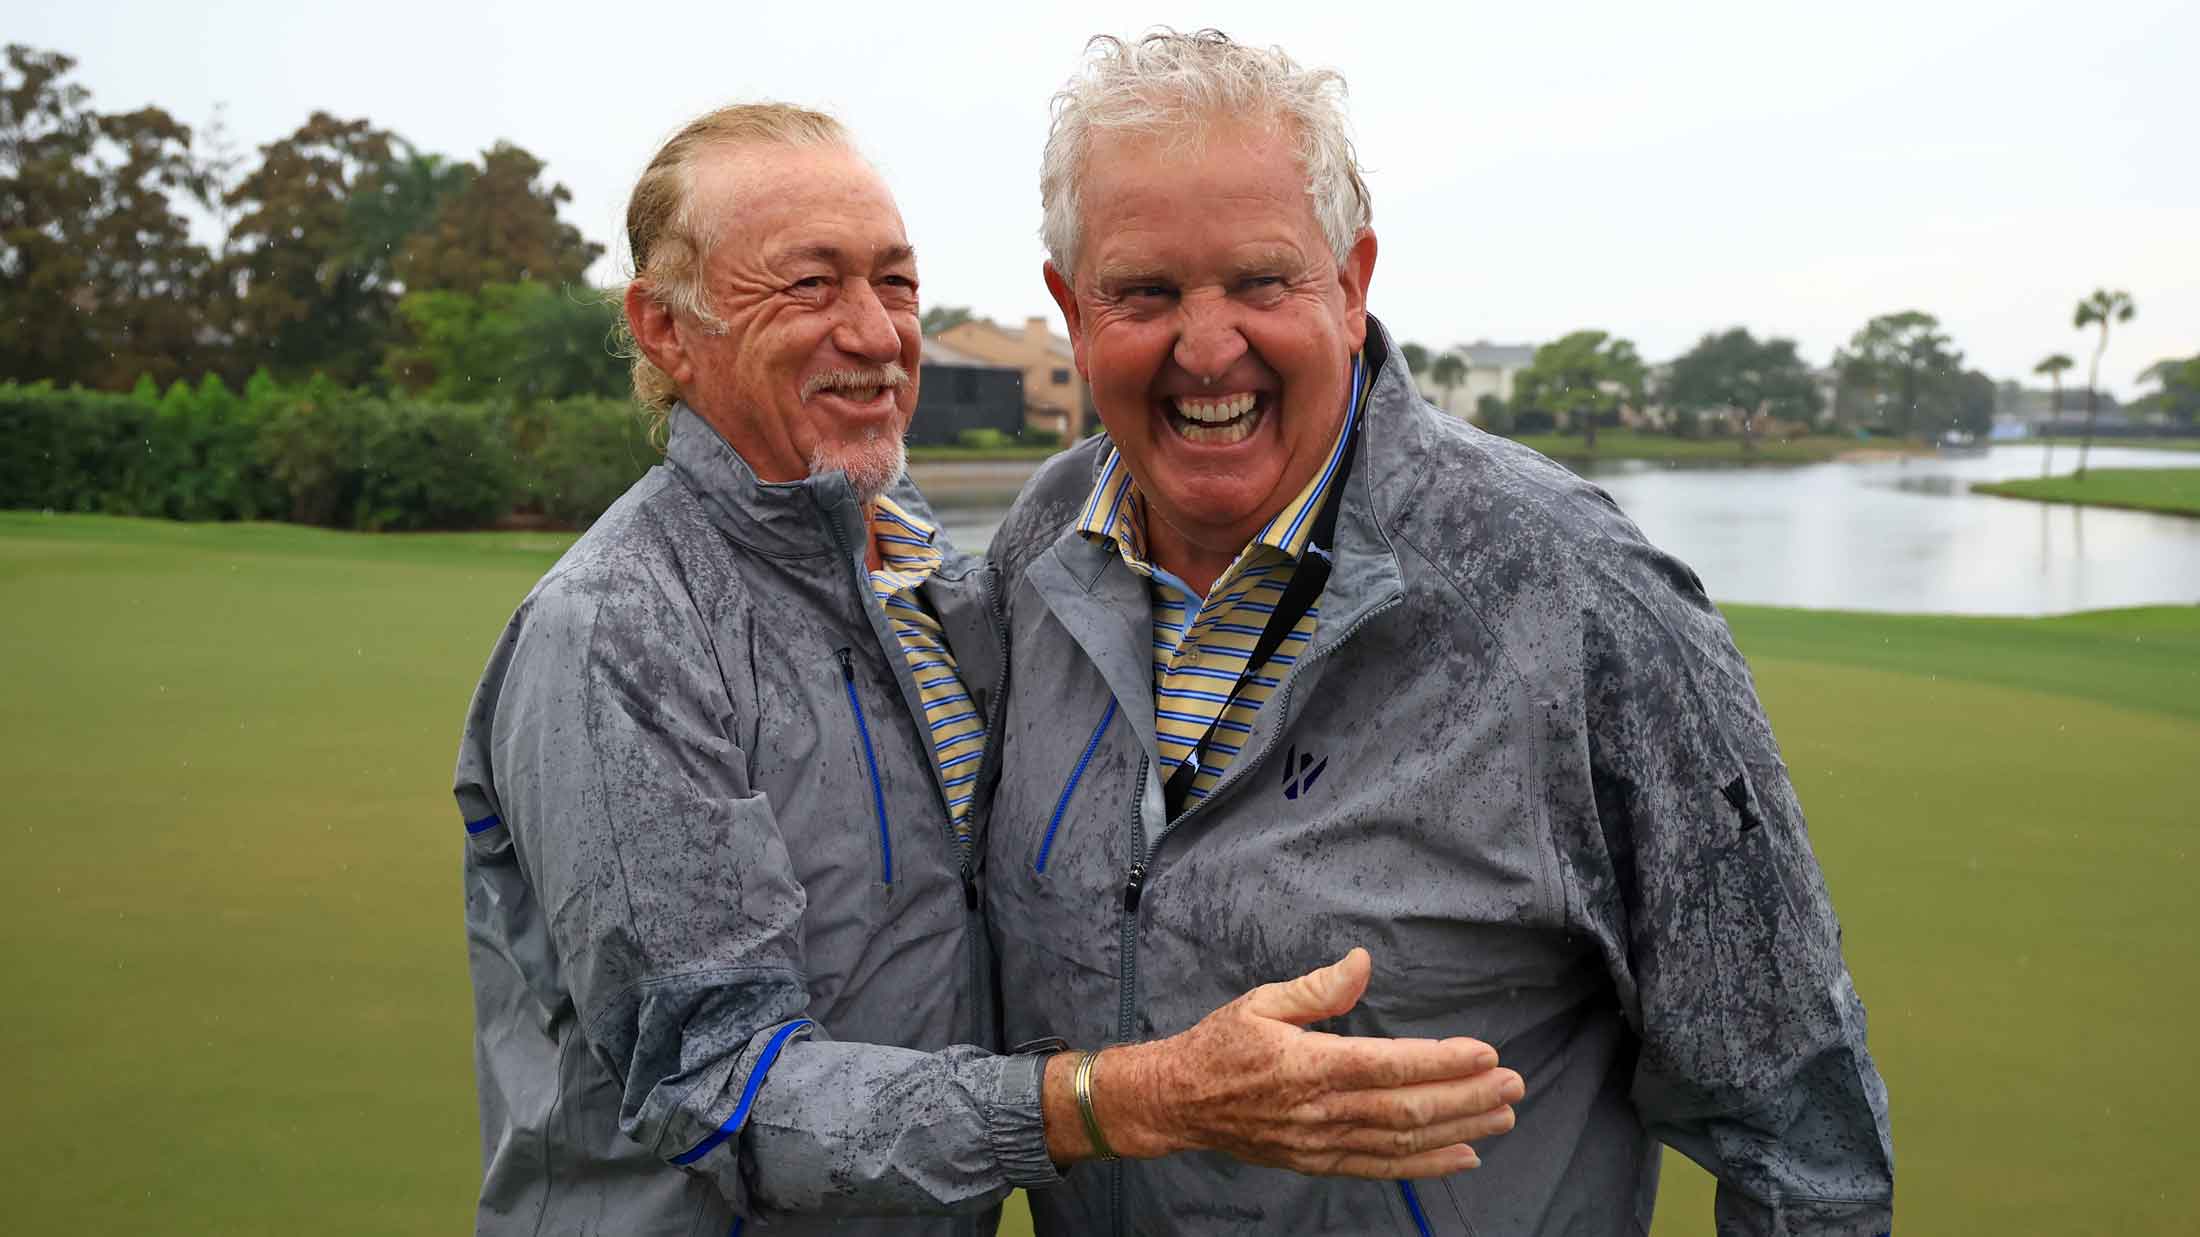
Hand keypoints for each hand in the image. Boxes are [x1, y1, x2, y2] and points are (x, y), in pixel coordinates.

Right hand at [1044, 948, 1523, 1176]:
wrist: (1177, 1102)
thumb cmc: (1220, 1045)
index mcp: (1308, 1065)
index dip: (1442, 1063)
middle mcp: (1321, 1110)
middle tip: (1514, 1086)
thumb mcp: (1262, 1001)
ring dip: (1459, 1131)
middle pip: (1407, 1110)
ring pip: (1402, 1143)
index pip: (1390, 1067)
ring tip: (1503, 1118)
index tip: (1485, 1054)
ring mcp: (1321, 1142)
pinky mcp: (1319, 1162)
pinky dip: (1425, 1166)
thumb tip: (1362, 962)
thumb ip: (1318, 988)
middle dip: (1467, 1099)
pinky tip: (1463, 1156)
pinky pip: (1380, 1168)